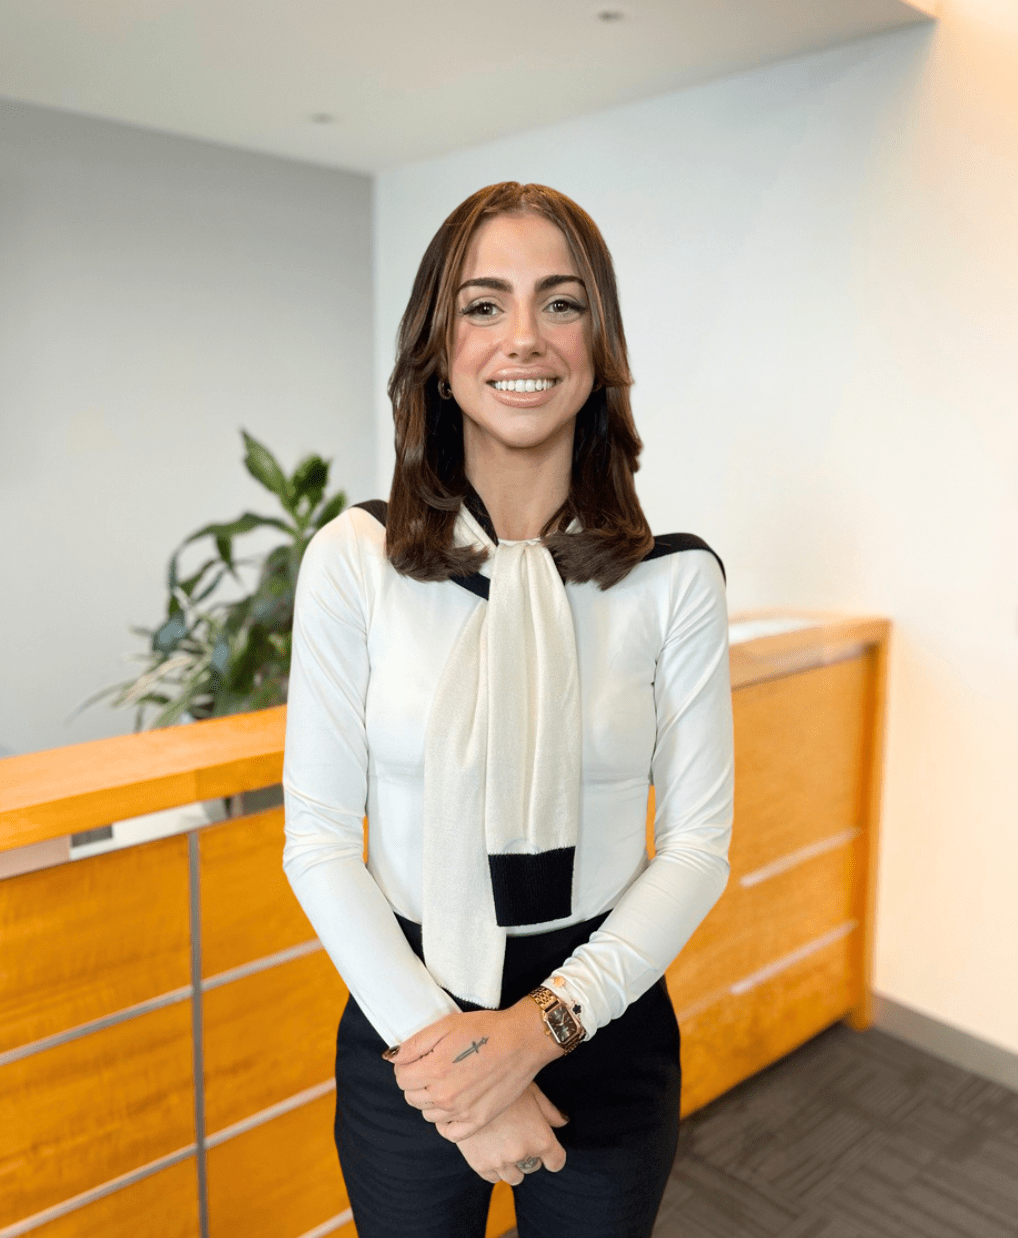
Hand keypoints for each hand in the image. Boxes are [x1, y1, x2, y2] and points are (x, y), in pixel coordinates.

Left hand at [387, 1001, 560, 1140]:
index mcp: (433, 1070)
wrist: (522, 1042)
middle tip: (435, 1066)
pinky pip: (449, 1132)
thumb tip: (391, 1058)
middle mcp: (444, 1096)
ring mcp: (461, 1112)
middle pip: (412, 1097)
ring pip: (428, 1114)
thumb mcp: (446, 1025)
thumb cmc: (485, 1029)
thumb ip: (414, 1044)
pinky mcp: (477, 1121)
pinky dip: (446, 1121)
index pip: (401, 1078)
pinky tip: (454, 1104)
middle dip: (417, 1082)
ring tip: (449, 1080)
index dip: (407, 1065)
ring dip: (431, 1099)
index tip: (420, 1058)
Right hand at [456, 1083, 568, 1184]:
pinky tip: (490, 1148)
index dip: (553, 1155)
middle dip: (530, 1154)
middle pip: (533, 1167)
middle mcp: (522, 1154)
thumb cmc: (503, 1082)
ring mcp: (500, 1162)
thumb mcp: (532, 1090)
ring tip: (504, 1141)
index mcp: (540, 1138)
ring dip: (512, 1164)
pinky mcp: (479, 1165)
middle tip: (519, 1134)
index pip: (556, 1162)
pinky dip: (494, 1167)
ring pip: (514, 1176)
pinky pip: (493, 1178)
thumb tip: (563, 1123)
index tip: (548, 1149)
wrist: (464, 1084)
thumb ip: (550, 1111)